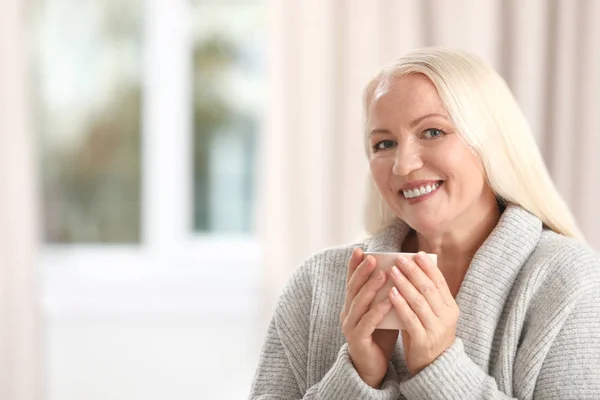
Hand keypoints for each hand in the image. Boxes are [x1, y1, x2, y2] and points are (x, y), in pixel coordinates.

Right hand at [340, 248, 398, 387]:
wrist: (373, 367)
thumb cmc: (379, 336)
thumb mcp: (382, 312)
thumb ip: (385, 295)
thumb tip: (399, 273)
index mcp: (352, 305)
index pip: (352, 282)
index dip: (354, 266)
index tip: (360, 250)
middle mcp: (347, 313)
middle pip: (353, 289)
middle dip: (362, 272)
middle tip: (372, 257)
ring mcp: (350, 326)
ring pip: (359, 303)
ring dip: (371, 287)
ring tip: (383, 274)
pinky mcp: (357, 339)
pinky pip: (367, 322)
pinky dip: (377, 310)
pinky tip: (388, 301)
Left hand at [387, 251, 458, 375]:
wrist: (433, 367)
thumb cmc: (427, 334)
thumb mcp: (433, 314)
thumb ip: (426, 296)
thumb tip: (412, 269)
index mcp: (451, 308)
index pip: (440, 283)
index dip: (429, 267)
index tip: (417, 254)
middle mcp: (446, 317)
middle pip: (429, 289)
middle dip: (414, 271)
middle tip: (400, 258)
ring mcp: (436, 329)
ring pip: (419, 301)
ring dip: (405, 284)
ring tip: (393, 271)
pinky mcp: (423, 341)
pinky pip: (410, 319)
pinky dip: (401, 304)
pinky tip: (391, 293)